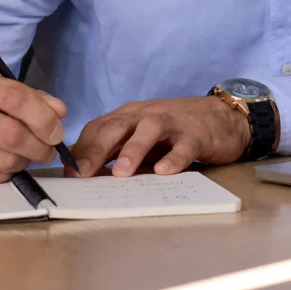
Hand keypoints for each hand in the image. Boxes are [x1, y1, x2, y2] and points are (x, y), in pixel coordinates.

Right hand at [0, 69, 68, 185]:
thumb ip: (35, 99)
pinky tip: (2, 162)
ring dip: (25, 160)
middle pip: (11, 133)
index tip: (57, 131)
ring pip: (6, 159)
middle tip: (49, 149)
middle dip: (39, 145)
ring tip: (25, 154)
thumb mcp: (4, 94)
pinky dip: (7, 172)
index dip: (42, 117)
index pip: (14, 97)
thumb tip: (58, 112)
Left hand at [66, 96, 249, 177]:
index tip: (68, 173)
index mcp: (129, 116)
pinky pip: (184, 145)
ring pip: (149, 129)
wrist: (222, 116)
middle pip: (117, 126)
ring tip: (121, 173)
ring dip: (133, 150)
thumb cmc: (175, 131)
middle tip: (83, 174)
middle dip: (97, 149)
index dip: (82, 149)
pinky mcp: (196, 134)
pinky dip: (174, 158)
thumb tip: (83, 172)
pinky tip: (164, 172)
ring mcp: (173, 123)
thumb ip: (117, 150)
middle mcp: (146, 115)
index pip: (99, 127)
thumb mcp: (141, 138)